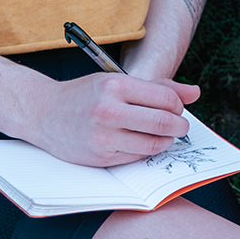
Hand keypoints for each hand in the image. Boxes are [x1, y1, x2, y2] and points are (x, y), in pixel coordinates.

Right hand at [27, 72, 200, 166]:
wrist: (44, 112)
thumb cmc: (87, 95)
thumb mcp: (119, 81)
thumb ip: (160, 87)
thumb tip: (195, 93)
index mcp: (116, 86)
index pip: (166, 99)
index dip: (179, 107)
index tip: (177, 110)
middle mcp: (108, 110)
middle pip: (163, 123)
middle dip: (179, 127)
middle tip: (180, 127)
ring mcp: (103, 136)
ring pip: (153, 144)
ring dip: (166, 142)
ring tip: (164, 136)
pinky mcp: (99, 156)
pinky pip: (136, 157)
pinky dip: (147, 151)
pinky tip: (143, 142)